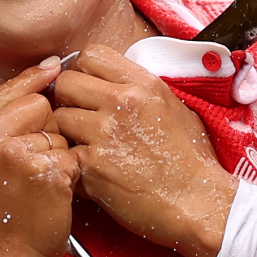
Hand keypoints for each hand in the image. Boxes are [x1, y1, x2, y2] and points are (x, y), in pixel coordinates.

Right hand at [0, 60, 78, 256]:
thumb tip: (34, 83)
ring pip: (59, 132)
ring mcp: (19, 153)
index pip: (11, 89)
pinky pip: (71, 155)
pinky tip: (52, 193)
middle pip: (40, 104)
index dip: (35, 79)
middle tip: (33, 162)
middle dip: (47, 127)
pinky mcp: (47, 171)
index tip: (53, 68)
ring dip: (58, 153)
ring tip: (38, 183)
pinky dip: (69, 174)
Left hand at [53, 45, 237, 256]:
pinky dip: (71, 162)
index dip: (84, 71)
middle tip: (78, 115)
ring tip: (83, 145)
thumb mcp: (173, 107)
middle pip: (66, 83)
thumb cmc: (191, 159)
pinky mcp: (92, 167)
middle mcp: (121, 104)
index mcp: (143, 85)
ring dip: (66, 131)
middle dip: (67, 98)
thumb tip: (116, 83)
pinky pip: (64, 154)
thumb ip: (141, 90)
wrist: (197, 202)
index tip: (88, 87)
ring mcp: (104, 135)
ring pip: (58, 118)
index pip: (91, 55)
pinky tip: (89, 170)